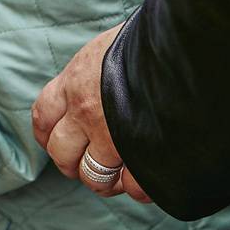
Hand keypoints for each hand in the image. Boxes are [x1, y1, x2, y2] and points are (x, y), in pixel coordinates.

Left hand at [31, 23, 149, 200]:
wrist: (186, 45)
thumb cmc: (153, 42)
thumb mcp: (111, 49)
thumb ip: (98, 74)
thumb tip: (101, 86)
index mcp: (74, 81)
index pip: (43, 117)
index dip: (49, 135)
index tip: (60, 143)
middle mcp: (85, 111)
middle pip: (62, 155)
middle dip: (74, 165)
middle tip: (92, 166)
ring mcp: (111, 136)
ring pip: (94, 177)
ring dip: (107, 181)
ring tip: (122, 176)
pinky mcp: (141, 154)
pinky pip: (134, 187)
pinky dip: (141, 188)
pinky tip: (151, 177)